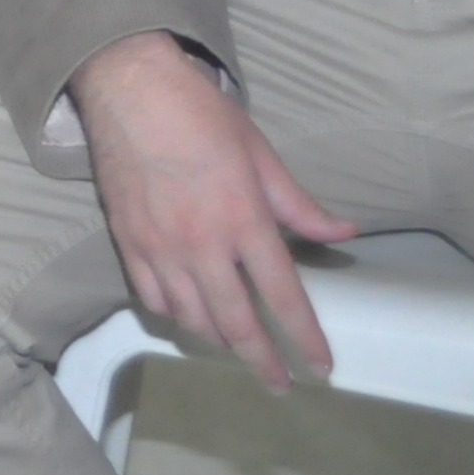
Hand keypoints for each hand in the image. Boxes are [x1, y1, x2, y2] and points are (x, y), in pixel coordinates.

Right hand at [73, 29, 355, 389]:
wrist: (130, 89)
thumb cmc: (201, 115)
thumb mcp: (261, 154)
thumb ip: (299, 205)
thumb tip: (345, 233)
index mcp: (244, 220)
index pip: (283, 296)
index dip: (305, 338)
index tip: (321, 368)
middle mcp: (203, 245)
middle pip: (236, 324)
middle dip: (262, 362)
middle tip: (279, 385)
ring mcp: (160, 249)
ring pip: (192, 319)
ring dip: (219, 340)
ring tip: (236, 344)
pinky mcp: (128, 243)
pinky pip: (153, 299)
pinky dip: (176, 315)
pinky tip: (189, 314)